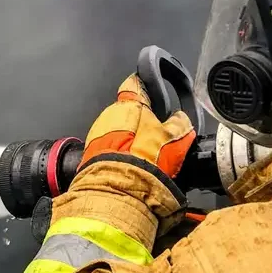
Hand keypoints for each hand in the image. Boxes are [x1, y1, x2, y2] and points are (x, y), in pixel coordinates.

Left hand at [80, 74, 196, 176]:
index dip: (145, 86)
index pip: (135, 83)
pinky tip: (129, 165)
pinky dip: (117, 153)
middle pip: (126, 111)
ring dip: (128, 139)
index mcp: (129, 105)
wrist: (118, 189)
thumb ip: (179, 124)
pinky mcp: (90, 152)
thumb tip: (182, 120)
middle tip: (153, 137)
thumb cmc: (144, 161)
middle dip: (139, 121)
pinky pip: (107, 146)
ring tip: (141, 157)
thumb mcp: (175, 139)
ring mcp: (98, 133)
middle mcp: (109, 115)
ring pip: (116, 129)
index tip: (150, 91)